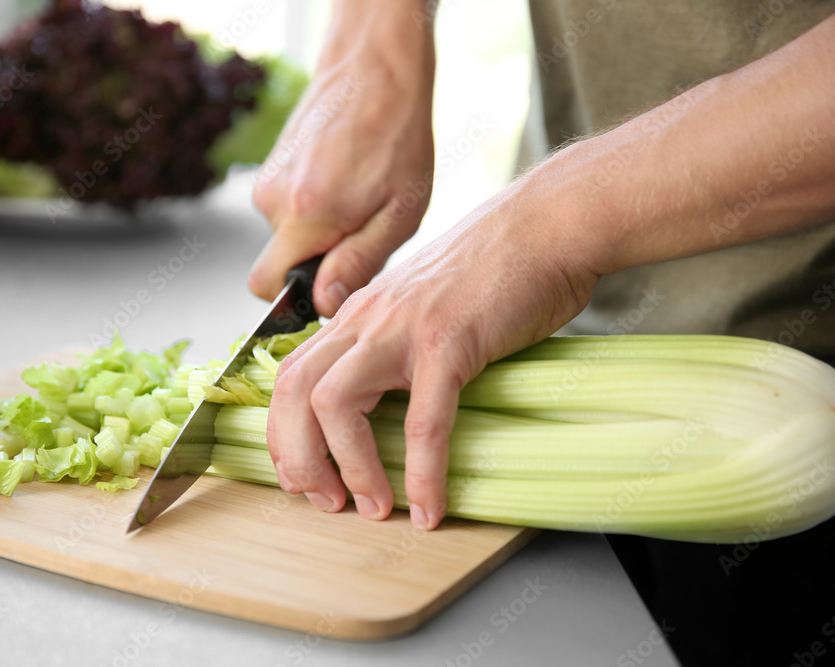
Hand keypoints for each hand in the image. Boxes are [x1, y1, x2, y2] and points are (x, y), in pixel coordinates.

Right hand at [249, 1, 435, 316]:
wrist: (375, 70)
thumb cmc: (398, 137)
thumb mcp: (399, 214)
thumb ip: (358, 264)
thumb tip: (323, 306)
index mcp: (305, 216)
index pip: (267, 288)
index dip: (296, 298)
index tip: (334, 284)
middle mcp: (273, 199)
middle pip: (278, 263)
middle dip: (313, 265)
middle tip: (359, 235)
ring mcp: (267, 180)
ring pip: (286, 235)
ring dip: (318, 232)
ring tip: (359, 199)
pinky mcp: (270, 167)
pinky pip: (286, 209)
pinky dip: (313, 208)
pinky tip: (345, 183)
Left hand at [266, 176, 600, 528]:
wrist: (547, 225)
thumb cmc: (497, 268)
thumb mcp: (424, 302)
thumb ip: (395, 339)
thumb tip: (389, 394)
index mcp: (360, 314)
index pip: (291, 376)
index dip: (286, 434)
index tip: (308, 476)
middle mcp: (367, 319)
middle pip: (294, 391)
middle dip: (298, 458)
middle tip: (324, 500)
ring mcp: (403, 328)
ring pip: (335, 404)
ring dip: (348, 468)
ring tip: (373, 507)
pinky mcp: (449, 342)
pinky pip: (422, 421)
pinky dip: (423, 473)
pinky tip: (430, 507)